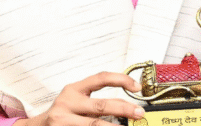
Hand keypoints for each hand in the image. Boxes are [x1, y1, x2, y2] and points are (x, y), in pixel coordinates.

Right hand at [15, 72, 144, 125]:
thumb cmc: (62, 113)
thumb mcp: (76, 101)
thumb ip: (97, 100)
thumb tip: (128, 105)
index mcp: (73, 90)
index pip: (101, 78)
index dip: (121, 80)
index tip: (137, 87)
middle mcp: (67, 103)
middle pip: (101, 106)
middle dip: (123, 109)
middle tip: (139, 112)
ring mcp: (62, 121)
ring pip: (93, 124)